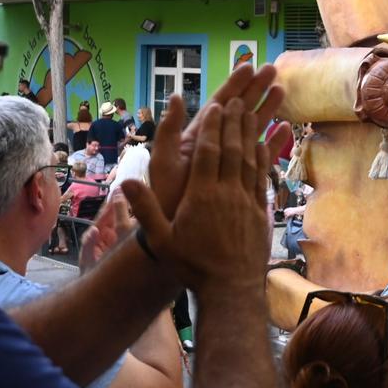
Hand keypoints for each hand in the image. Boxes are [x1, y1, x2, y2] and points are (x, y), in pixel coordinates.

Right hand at [122, 98, 272, 293]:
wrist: (231, 289)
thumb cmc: (192, 265)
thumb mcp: (162, 240)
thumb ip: (145, 209)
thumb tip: (125, 181)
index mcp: (202, 195)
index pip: (209, 152)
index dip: (213, 127)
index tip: (216, 106)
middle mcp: (227, 193)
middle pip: (232, 149)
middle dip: (234, 122)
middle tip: (237, 98)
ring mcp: (247, 201)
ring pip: (250, 159)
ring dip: (250, 133)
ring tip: (251, 111)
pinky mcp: (260, 212)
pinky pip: (261, 177)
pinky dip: (262, 156)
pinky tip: (263, 144)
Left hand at [148, 64, 281, 217]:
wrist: (176, 230)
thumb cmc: (166, 197)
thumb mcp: (164, 161)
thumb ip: (170, 131)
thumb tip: (176, 96)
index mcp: (198, 137)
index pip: (219, 104)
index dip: (233, 85)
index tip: (248, 66)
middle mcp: (216, 144)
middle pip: (239, 111)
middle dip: (255, 90)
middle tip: (271, 69)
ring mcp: (230, 160)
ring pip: (252, 129)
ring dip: (267, 109)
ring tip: (282, 90)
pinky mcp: (241, 176)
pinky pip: (260, 155)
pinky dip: (273, 142)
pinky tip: (286, 129)